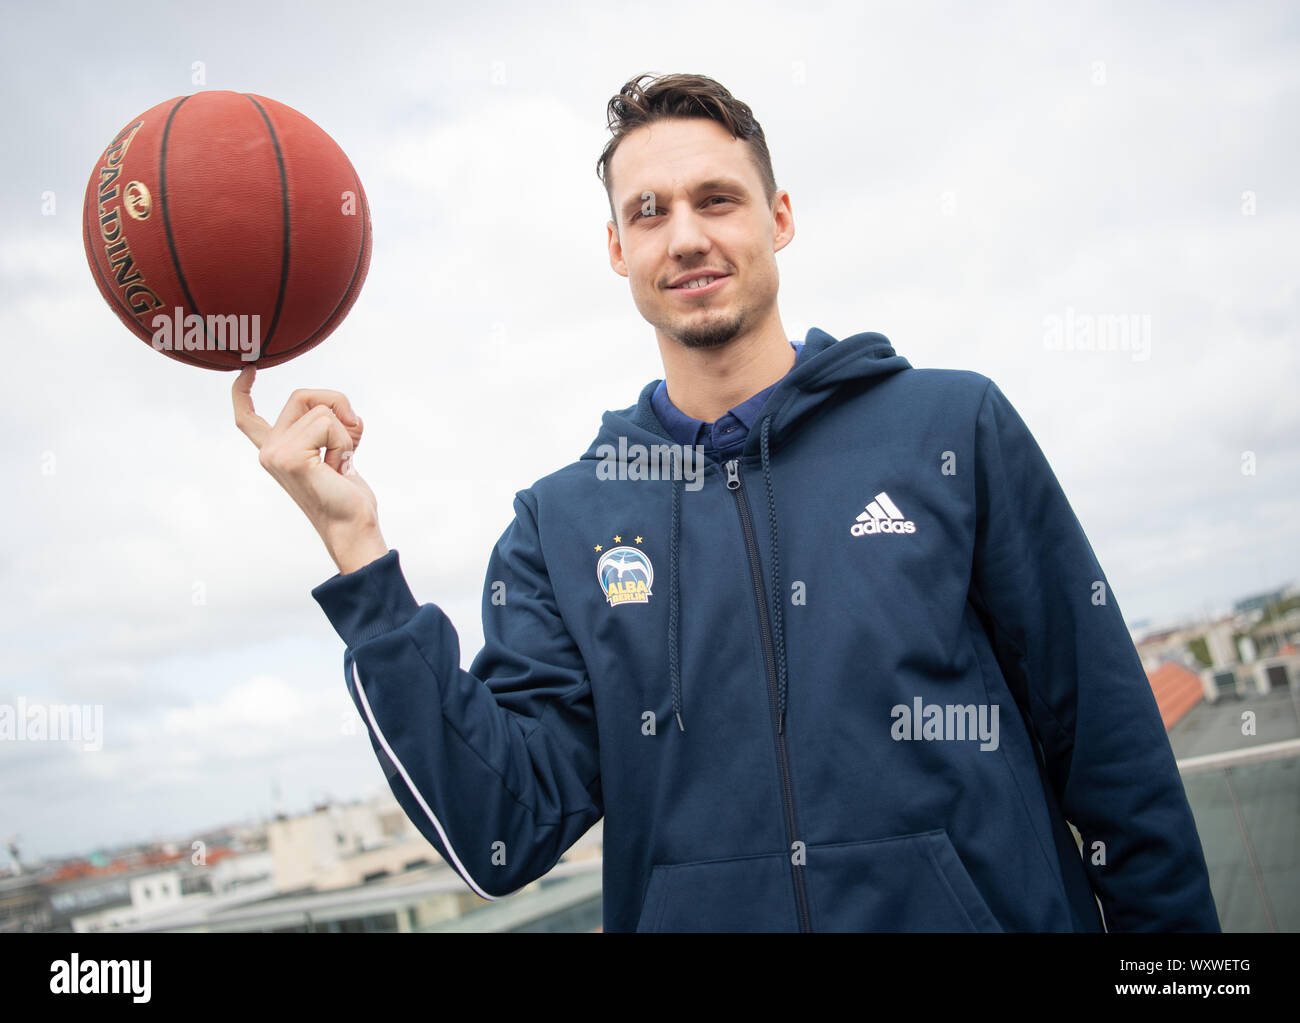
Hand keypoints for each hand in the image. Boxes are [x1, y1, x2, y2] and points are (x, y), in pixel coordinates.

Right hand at [232, 367, 388, 573]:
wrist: (352, 525)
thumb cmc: (347, 494)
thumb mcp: (338, 449)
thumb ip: (328, 425)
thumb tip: (342, 409)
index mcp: (275, 451)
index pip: (247, 418)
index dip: (243, 390)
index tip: (249, 370)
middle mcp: (269, 452)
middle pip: (301, 396)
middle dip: (337, 403)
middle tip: (353, 434)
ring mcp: (275, 454)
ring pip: (322, 410)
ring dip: (346, 434)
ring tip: (341, 463)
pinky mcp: (290, 457)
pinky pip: (328, 424)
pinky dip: (345, 442)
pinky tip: (340, 467)